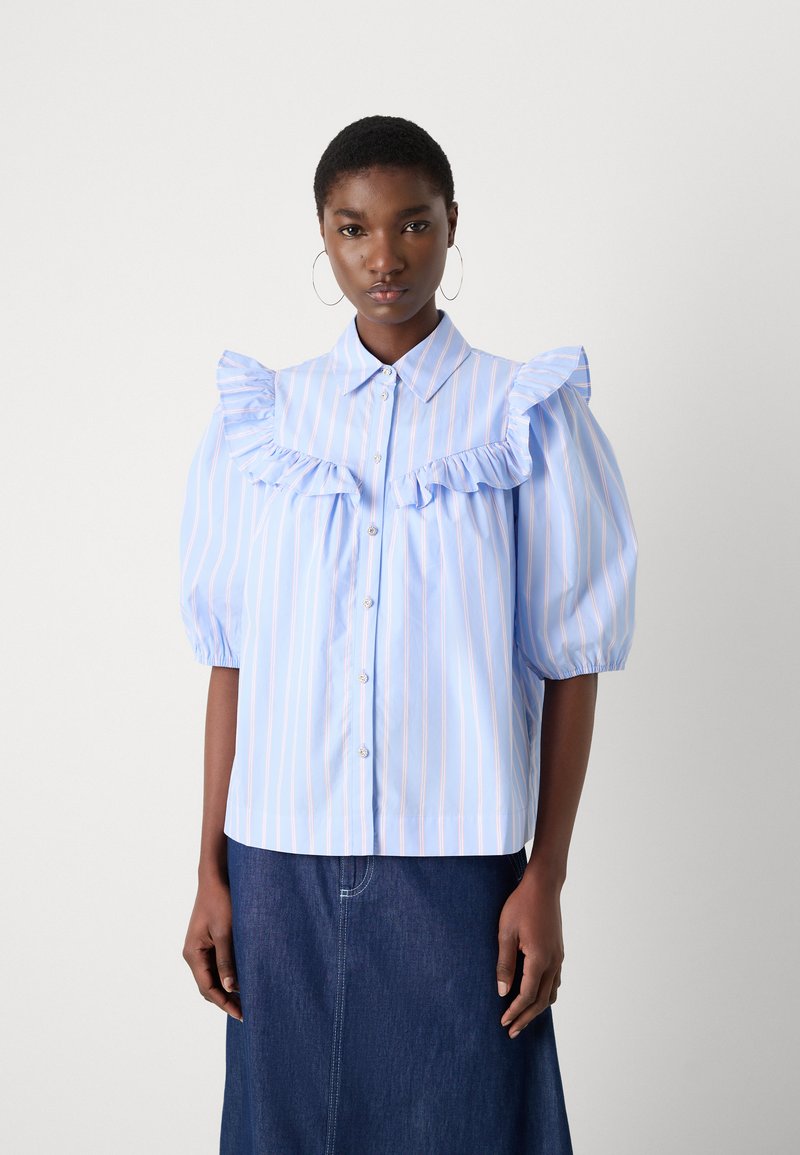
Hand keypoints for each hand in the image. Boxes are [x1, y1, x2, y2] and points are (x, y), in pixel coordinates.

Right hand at [182, 876, 242, 1020]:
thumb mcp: (226, 932)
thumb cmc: (221, 901)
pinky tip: (243, 978)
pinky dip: (228, 974)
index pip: (207, 988)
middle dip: (226, 999)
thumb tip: (230, 988)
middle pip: (208, 986)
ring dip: (228, 988)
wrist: (216, 878)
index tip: (241, 1015)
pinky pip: (216, 965)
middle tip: (248, 1011)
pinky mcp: (208, 942)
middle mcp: (193, 954)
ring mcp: (200, 948)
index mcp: (193, 954)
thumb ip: (226, 960)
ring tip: (248, 998)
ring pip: (212, 976)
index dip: (224, 1003)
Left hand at [496, 871, 563, 1036]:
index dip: (515, 1012)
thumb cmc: (521, 905)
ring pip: (551, 992)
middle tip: (512, 1031)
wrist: (543, 886)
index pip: (527, 996)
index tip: (503, 1023)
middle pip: (541, 1000)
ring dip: (536, 1008)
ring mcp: (558, 957)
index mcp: (539, 959)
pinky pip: (554, 981)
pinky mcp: (558, 951)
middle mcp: (553, 962)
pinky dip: (545, 994)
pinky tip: (535, 994)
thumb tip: (502, 992)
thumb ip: (504, 963)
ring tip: (523, 1018)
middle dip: (526, 1018)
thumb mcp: (505, 933)